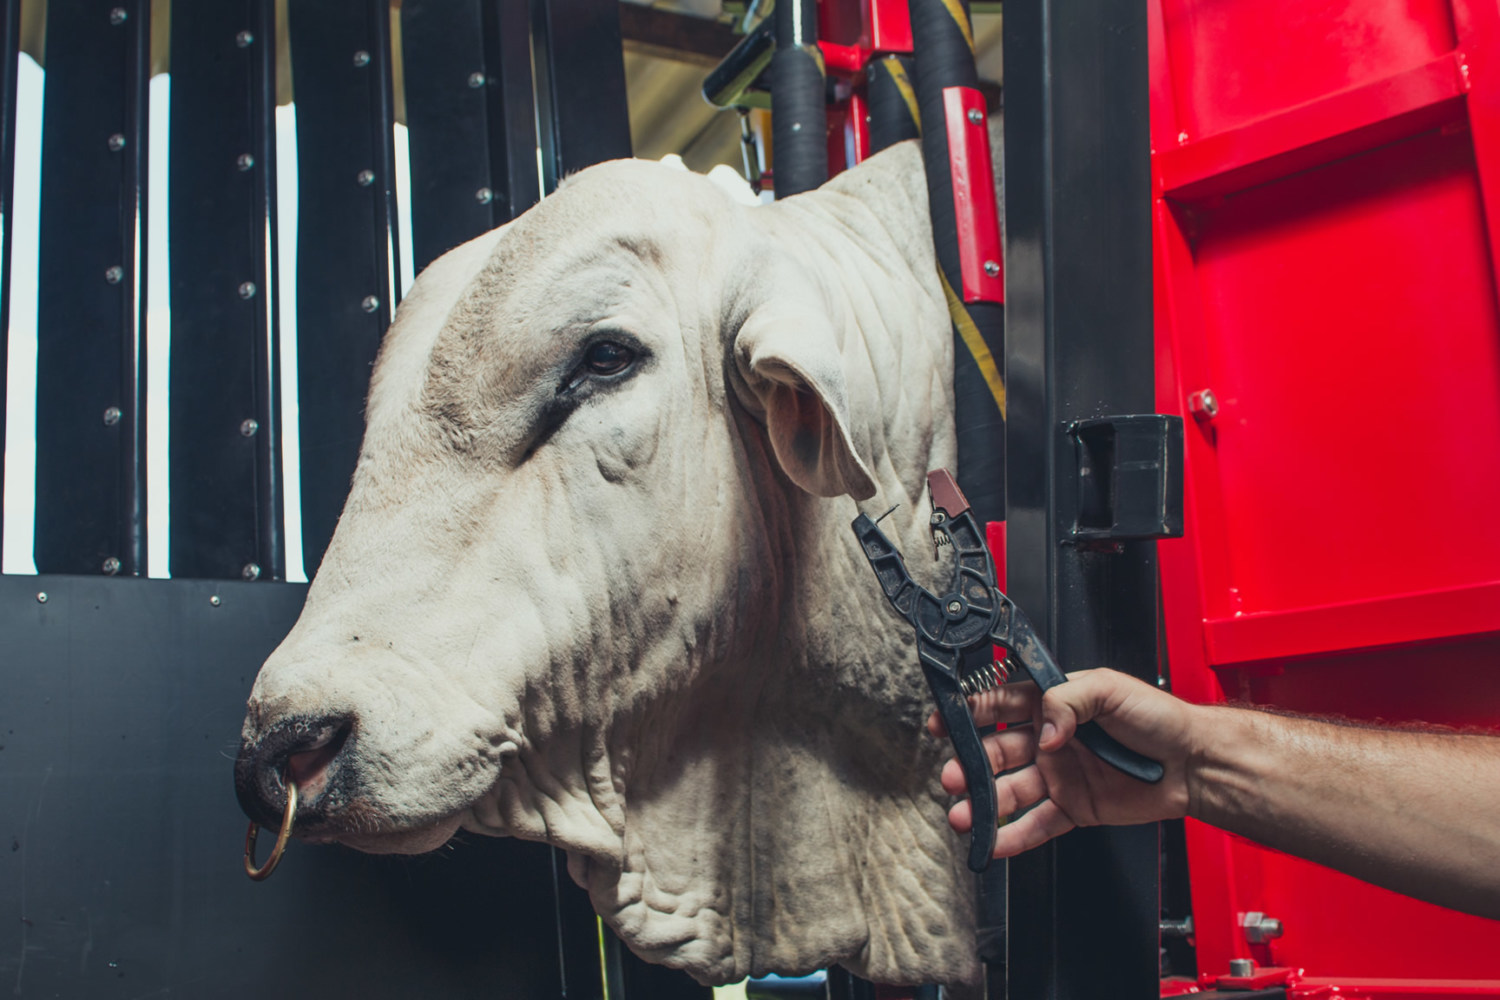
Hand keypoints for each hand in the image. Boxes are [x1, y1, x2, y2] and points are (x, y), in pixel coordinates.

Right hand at [928, 668, 1197, 858]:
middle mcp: (1049, 740)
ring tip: (962, 815)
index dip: (968, 713)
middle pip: (996, 751)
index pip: (999, 705)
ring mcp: (1059, 775)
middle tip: (953, 777)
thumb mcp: (1108, 689)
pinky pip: (1037, 824)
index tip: (943, 723)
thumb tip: (1044, 731)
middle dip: (970, 765)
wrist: (1192, 762)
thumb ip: (1066, 700)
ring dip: (983, 803)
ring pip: (1010, 791)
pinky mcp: (1073, 808)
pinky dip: (1013, 836)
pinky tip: (992, 843)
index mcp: (1052, 703)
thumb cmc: (1157, 717)